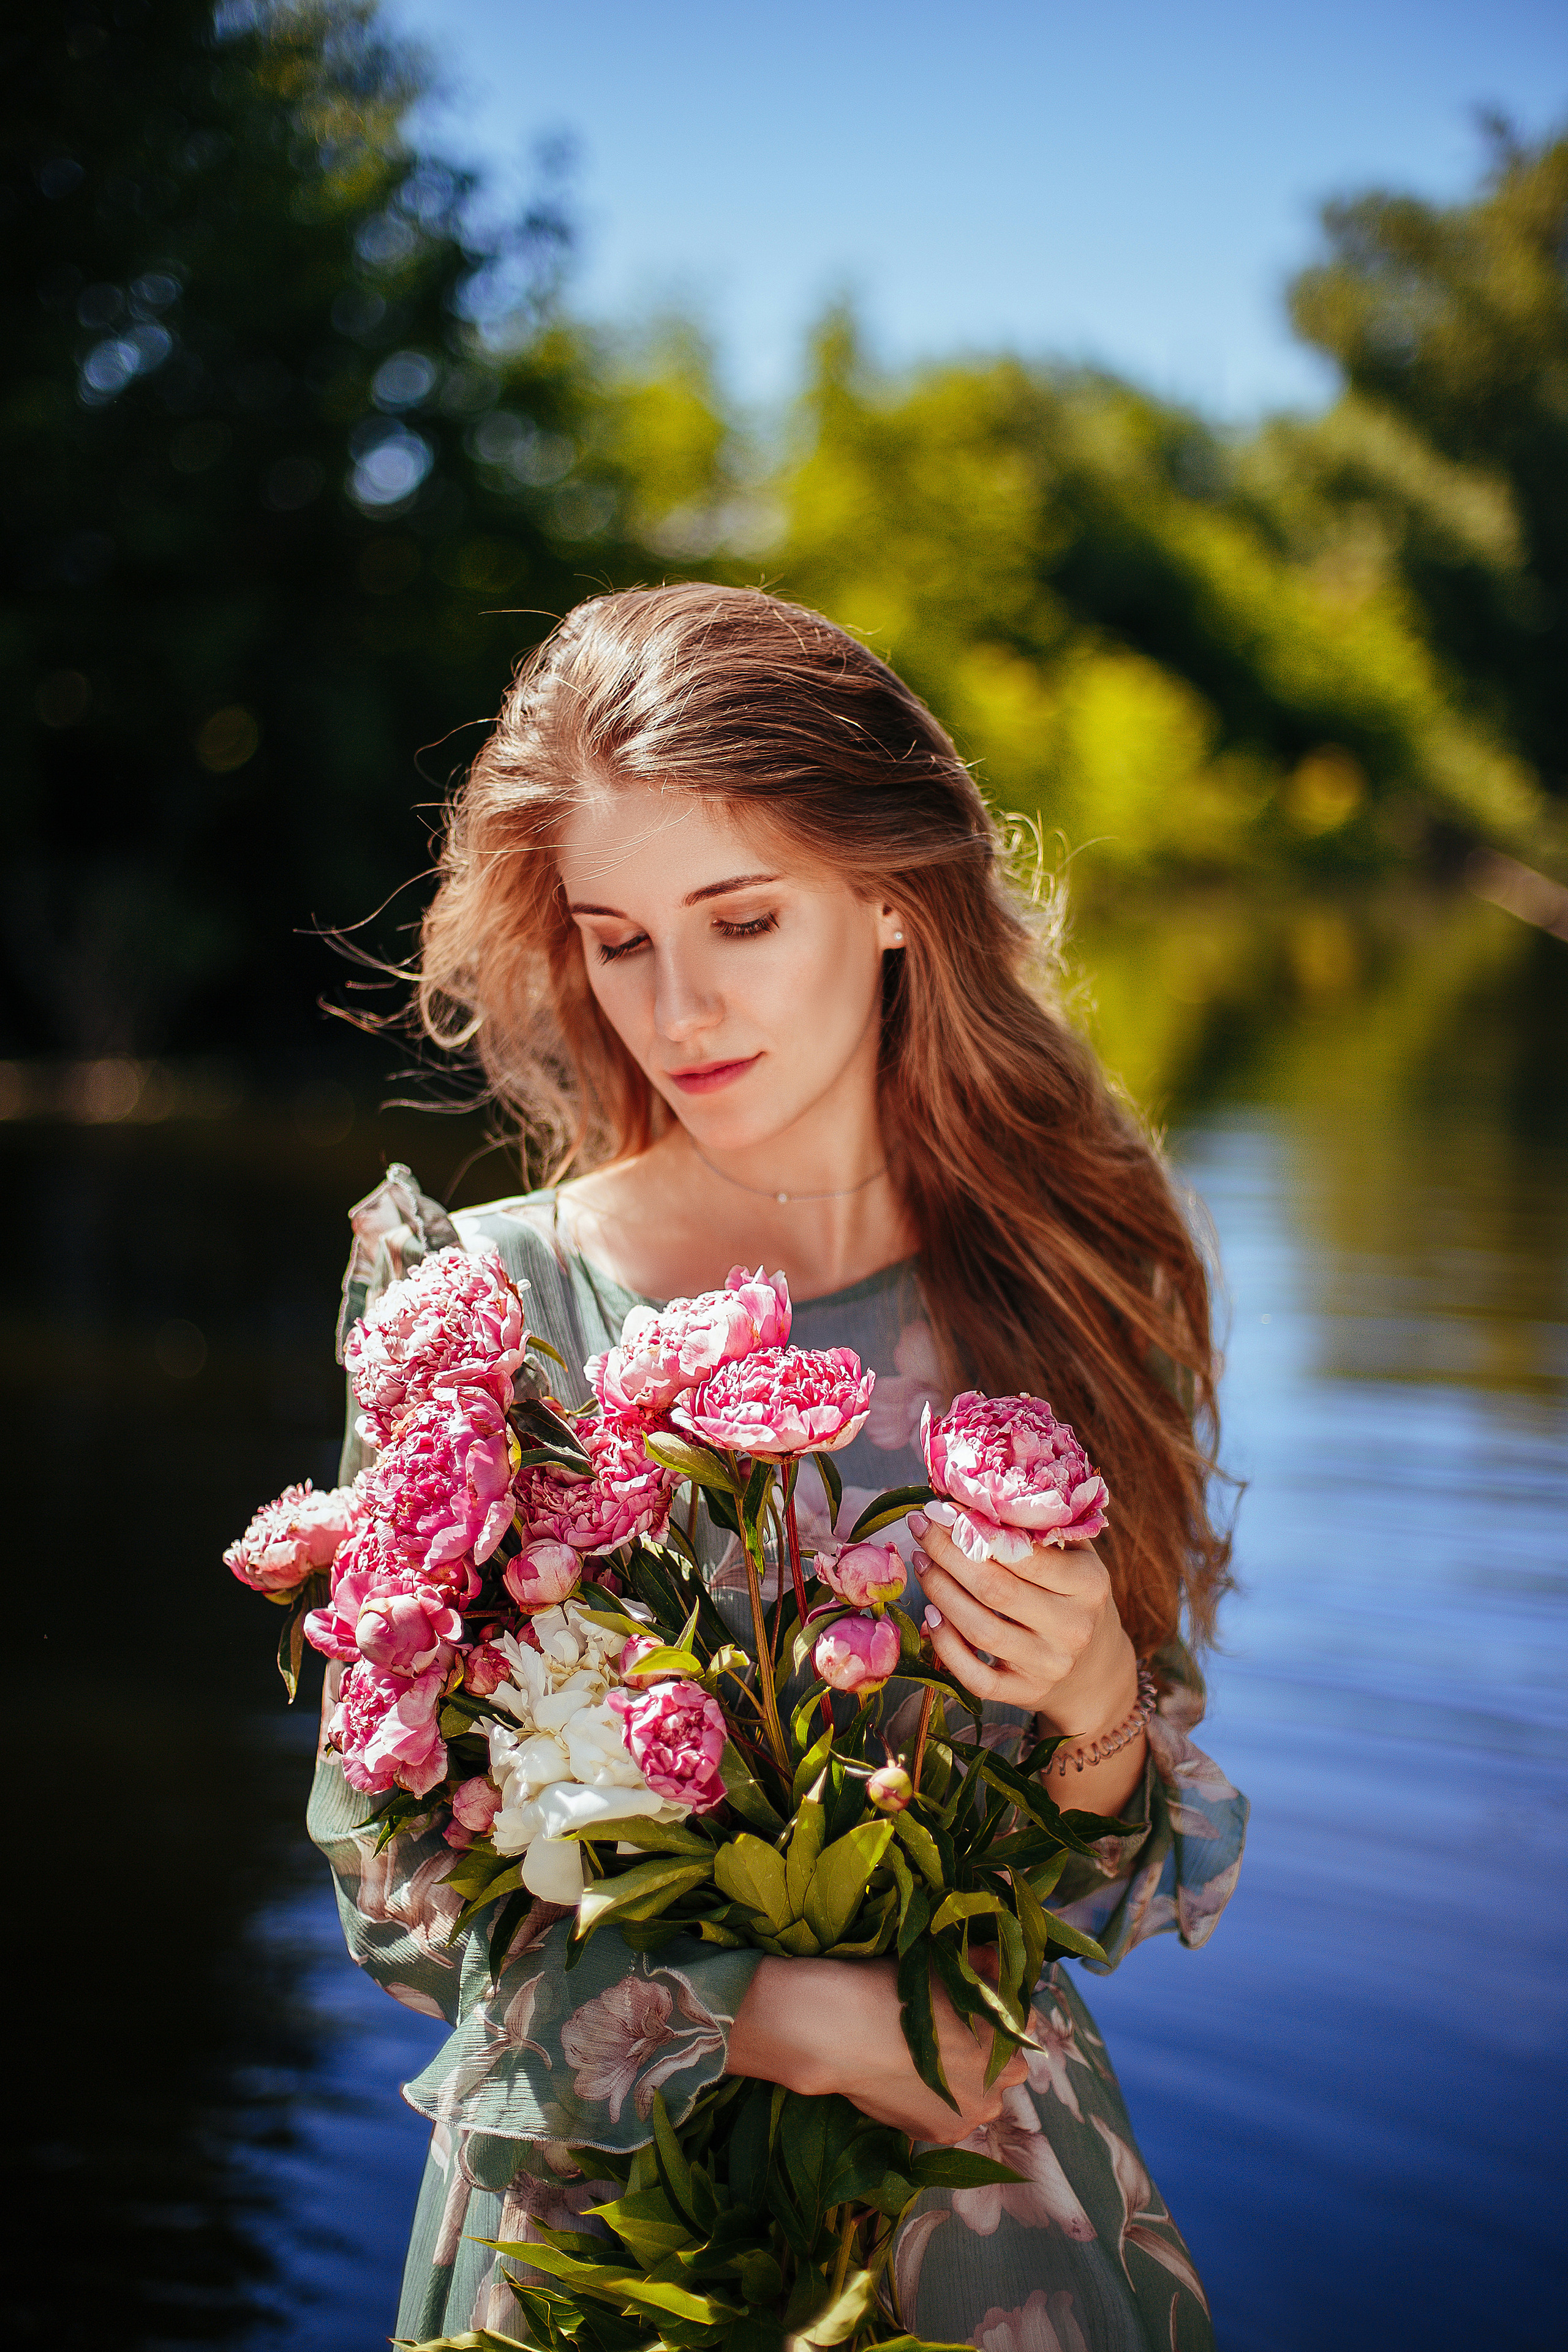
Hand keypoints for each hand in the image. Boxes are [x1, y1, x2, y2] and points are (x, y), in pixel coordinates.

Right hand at [726, 1956, 1025, 2142]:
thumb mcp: (945, 1964)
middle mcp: (1005, 2079)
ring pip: (979, 2094)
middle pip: (1005, 2063)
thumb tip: (998, 1960)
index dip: (996, 2011)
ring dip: (964, 2081)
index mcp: (1012, 2032)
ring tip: (925, 2061)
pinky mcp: (944, 2133)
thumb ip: (984, 1964)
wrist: (842, 2030)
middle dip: (985, 2051)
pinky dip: (937, 2102)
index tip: (969, 2006)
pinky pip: (951, 2115)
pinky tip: (910, 2082)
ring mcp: (975, 2112)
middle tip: (947, 2034)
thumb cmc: (895, 1987)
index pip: (1021, 2021)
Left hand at [913, 1513, 1137, 1743]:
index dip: (975, 1529)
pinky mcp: (1025, 1695)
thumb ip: (1040, 1526)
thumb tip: (977, 1488)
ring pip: (980, 1630)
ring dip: (940, 1592)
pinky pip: (975, 1676)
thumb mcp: (1075, 1557)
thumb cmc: (1073, 1595)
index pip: (1024, 1554)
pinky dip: (946, 1646)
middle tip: (920, 1526)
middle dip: (947, 1553)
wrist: (1095, 1668)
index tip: (941, 1507)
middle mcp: (1072, 1628)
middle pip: (994, 1588)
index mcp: (1089, 1585)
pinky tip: (930, 1615)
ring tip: (921, 1562)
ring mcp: (1049, 1666)